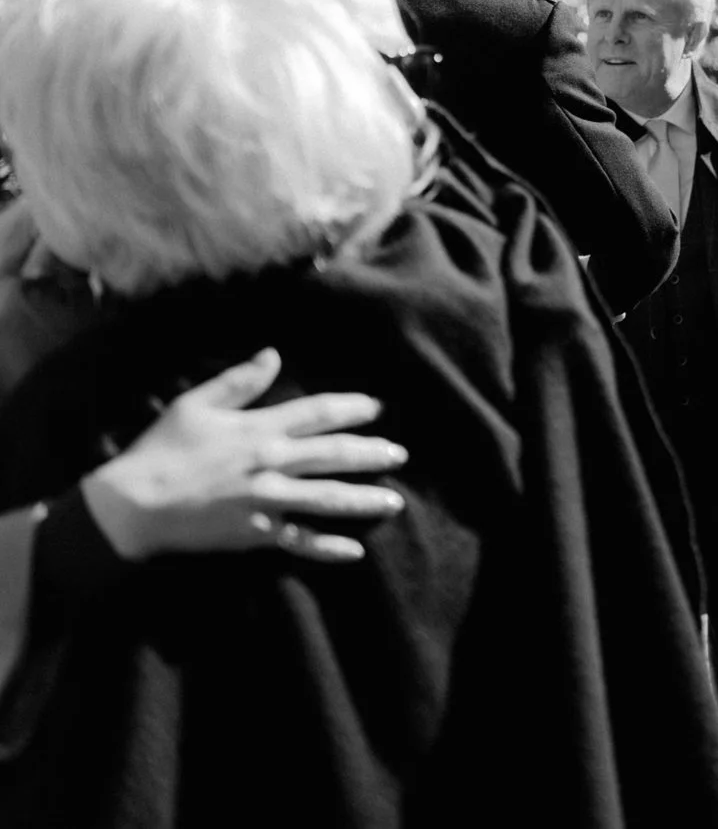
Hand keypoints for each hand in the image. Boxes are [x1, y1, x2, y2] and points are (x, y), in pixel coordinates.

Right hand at [79, 349, 406, 563]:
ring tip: (394, 501)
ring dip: (365, 499)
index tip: (378, 408)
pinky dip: (328, 547)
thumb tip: (274, 353)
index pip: (318, 413)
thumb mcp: (195, 404)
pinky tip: (354, 551)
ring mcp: (267, 500)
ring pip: (327, 499)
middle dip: (371, 453)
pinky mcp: (256, 533)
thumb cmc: (161, 451)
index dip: (352, 409)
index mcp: (259, 429)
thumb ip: (239, 381)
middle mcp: (271, 463)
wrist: (131, 505)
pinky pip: (300, 541)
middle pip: (334, 455)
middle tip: (400, 454)